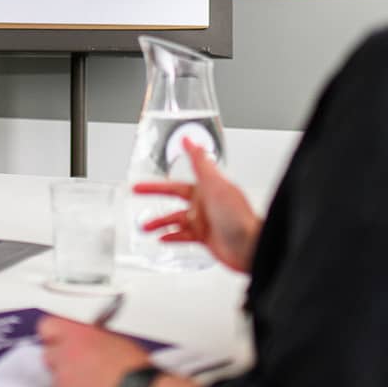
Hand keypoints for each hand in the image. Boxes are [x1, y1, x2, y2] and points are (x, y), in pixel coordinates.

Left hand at [38, 316, 151, 386]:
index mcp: (75, 332)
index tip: (59, 338)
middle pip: (48, 353)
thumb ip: (91, 337)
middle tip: (76, 363)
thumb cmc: (131, 368)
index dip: (53, 334)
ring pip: (55, 376)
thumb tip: (87, 341)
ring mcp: (62, 377)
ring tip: (89, 382)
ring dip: (67, 378)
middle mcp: (64, 353)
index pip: (47, 326)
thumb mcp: (113, 339)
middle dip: (59, 358)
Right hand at [134, 137, 261, 272]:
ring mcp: (205, 221)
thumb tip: (189, 140)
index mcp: (205, 189)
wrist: (251, 247)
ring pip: (175, 220)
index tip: (143, 181)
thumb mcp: (215, 184)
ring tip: (144, 226)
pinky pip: (184, 236)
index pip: (175, 184)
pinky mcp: (207, 238)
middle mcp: (204, 204)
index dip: (157, 184)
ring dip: (159, 222)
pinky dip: (172, 237)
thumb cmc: (238, 217)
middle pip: (173, 199)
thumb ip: (200, 161)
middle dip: (154, 197)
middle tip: (136, 195)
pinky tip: (163, 239)